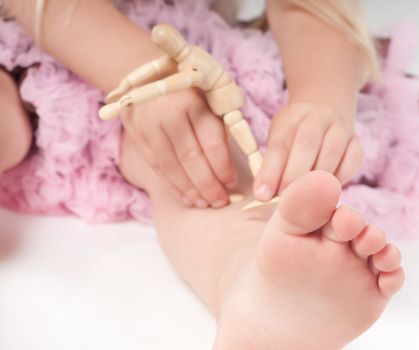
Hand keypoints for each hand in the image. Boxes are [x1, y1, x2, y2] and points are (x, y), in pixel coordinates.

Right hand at [121, 88, 237, 207]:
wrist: (144, 72)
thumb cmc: (188, 87)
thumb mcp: (209, 94)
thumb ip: (223, 122)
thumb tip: (243, 157)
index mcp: (193, 102)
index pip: (212, 142)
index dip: (223, 167)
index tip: (232, 182)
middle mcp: (169, 114)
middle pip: (191, 159)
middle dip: (209, 185)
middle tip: (221, 201)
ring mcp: (149, 126)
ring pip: (172, 168)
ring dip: (191, 191)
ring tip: (205, 203)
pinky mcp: (137, 136)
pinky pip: (157, 168)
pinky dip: (173, 186)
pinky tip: (186, 197)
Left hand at [253, 102, 363, 200]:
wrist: (326, 114)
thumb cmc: (295, 136)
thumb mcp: (279, 141)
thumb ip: (272, 165)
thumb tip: (265, 195)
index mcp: (292, 116)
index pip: (279, 144)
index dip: (270, 171)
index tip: (262, 195)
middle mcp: (318, 116)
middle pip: (307, 144)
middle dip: (294, 174)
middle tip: (285, 199)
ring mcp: (341, 127)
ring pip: (332, 151)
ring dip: (318, 178)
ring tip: (306, 200)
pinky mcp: (357, 143)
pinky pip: (352, 161)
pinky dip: (340, 177)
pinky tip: (328, 191)